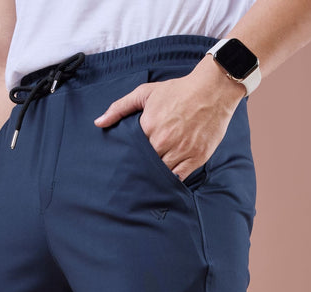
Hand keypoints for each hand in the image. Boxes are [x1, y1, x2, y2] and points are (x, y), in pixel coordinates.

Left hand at [93, 58, 245, 182]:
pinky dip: (170, 182)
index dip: (128, 158)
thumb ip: (120, 107)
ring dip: (154, 177)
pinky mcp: (196, 158)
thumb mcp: (145, 93)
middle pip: (145, 164)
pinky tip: (164, 182)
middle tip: (133, 176)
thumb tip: (99, 122)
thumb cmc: (178, 91)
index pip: (132, 151)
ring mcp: (181, 151)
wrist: (212, 90)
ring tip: (147, 180)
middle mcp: (164, 141)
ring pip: (161, 173)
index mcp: (149, 126)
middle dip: (139, 169)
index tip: (124, 163)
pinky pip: (178, 178)